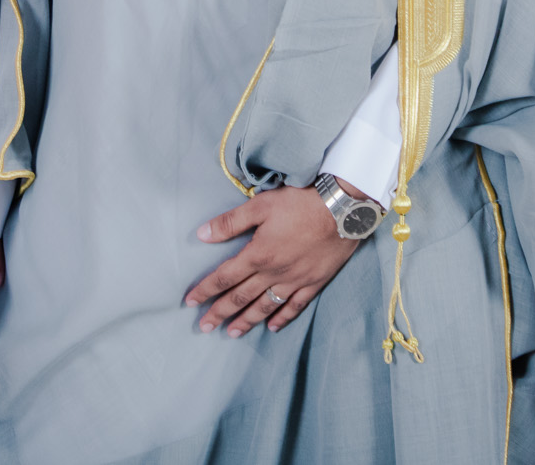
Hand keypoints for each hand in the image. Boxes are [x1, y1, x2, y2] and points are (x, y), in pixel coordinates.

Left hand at [185, 184, 362, 336]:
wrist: (343, 209)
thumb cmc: (301, 202)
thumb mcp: (261, 205)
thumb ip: (231, 222)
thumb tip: (201, 235)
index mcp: (258, 254)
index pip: (224, 276)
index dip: (205, 289)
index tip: (190, 302)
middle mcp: (274, 273)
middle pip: (241, 297)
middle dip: (220, 312)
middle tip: (204, 327)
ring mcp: (295, 281)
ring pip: (265, 307)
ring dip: (246, 321)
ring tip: (231, 333)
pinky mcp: (314, 282)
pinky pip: (295, 307)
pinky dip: (282, 318)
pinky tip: (272, 328)